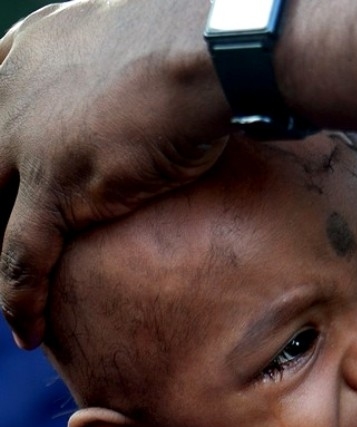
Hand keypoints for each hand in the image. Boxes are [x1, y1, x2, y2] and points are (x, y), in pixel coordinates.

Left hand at [0, 0, 229, 347]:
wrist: (210, 46)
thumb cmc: (192, 41)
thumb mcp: (134, 46)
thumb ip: (110, 76)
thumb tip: (136, 102)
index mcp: (28, 55)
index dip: (0, 166)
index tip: (11, 194)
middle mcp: (13, 97)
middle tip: (6, 251)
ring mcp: (28, 143)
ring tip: (12, 303)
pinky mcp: (57, 185)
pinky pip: (21, 256)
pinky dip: (20, 299)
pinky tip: (25, 330)